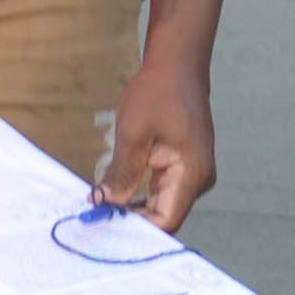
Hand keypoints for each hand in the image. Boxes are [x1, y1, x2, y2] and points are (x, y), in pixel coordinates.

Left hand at [98, 52, 217, 228]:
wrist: (177, 65)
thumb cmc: (158, 92)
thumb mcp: (133, 133)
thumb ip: (121, 174)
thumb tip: (105, 203)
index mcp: (192, 173)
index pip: (166, 221)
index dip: (136, 228)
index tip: (104, 225)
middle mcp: (198, 180)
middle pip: (165, 217)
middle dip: (131, 221)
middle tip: (96, 220)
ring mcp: (194, 175)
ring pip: (162, 206)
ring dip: (133, 209)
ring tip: (103, 208)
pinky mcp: (185, 168)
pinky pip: (162, 192)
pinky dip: (140, 196)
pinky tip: (117, 195)